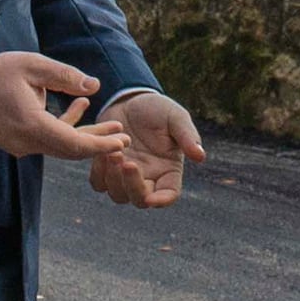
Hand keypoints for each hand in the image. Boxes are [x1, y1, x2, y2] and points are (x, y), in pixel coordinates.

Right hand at [0, 50, 131, 161]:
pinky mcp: (18, 141)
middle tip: (124, 138)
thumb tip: (95, 87)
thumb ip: (66, 76)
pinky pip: (48, 139)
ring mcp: (21, 145)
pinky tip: (80, 106)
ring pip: (61, 145)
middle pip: (70, 150)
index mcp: (32, 126)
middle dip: (99, 143)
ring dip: (85, 134)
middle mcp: (27, 143)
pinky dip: (65, 127)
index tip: (122, 142)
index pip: (74, 145)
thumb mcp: (33, 66)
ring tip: (111, 124)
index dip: (100, 144)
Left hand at [87, 91, 204, 208]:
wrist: (130, 99)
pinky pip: (99, 183)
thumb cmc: (158, 108)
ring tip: (114, 153)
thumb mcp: (175, 117)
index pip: (169, 194)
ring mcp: (126, 176)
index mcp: (169, 170)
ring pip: (118, 195)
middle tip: (127, 162)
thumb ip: (187, 136)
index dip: (162, 201)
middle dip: (132, 185)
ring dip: (114, 179)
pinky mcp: (107, 169)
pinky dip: (99, 174)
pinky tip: (101, 153)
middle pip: (140, 199)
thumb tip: (200, 156)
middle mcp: (148, 178)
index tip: (152, 198)